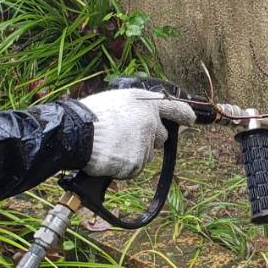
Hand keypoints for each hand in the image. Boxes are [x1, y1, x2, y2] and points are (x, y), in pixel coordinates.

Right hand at [77, 88, 195, 179]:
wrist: (77, 133)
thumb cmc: (92, 115)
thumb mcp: (117, 100)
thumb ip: (136, 108)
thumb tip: (146, 119)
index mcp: (145, 102)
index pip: (174, 107)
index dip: (184, 114)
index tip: (191, 119)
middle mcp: (150, 121)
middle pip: (161, 136)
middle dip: (149, 139)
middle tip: (125, 137)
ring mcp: (145, 142)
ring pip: (147, 153)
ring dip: (134, 153)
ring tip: (112, 145)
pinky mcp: (137, 162)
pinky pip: (135, 168)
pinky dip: (124, 166)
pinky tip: (111, 156)